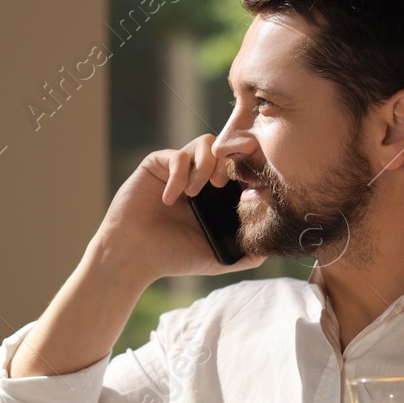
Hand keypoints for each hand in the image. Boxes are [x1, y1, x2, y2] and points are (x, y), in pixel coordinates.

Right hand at [88, 134, 267, 286]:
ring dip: (205, 165)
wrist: (133, 256)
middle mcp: (197, 178)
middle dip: (228, 162)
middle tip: (222, 185)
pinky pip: (176, 155)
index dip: (246, 170)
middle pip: (225, 149)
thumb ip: (244, 255)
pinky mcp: (156, 165)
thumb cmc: (171, 258)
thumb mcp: (215, 259)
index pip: (237, 169)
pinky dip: (178, 175)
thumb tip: (269, 249)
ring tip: (195, 193)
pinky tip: (171, 199)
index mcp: (213, 196)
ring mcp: (176, 170)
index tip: (247, 187)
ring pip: (204, 144)